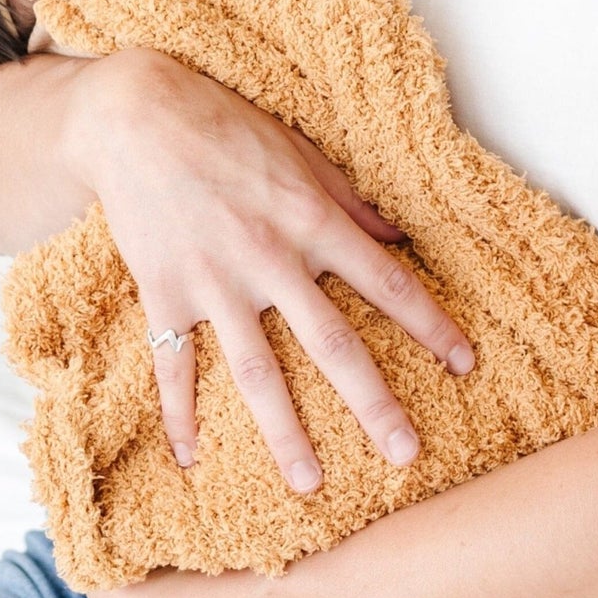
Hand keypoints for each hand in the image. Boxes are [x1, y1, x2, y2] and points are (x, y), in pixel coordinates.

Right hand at [77, 49, 474, 492]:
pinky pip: (173, 366)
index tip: (464, 364)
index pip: (385, 284)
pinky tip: (190, 460)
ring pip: (257, 374)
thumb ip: (348, 201)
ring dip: (284, 433)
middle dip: (373, 404)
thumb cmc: (225, 126)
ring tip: (310, 483)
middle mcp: (269, 259)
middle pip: (332, 346)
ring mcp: (215, 284)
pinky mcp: (165, 294)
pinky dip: (179, 414)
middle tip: (406, 455)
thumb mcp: (300, 153)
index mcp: (311, 221)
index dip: (430, 325)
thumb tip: (398, 237)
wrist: (133, 114)